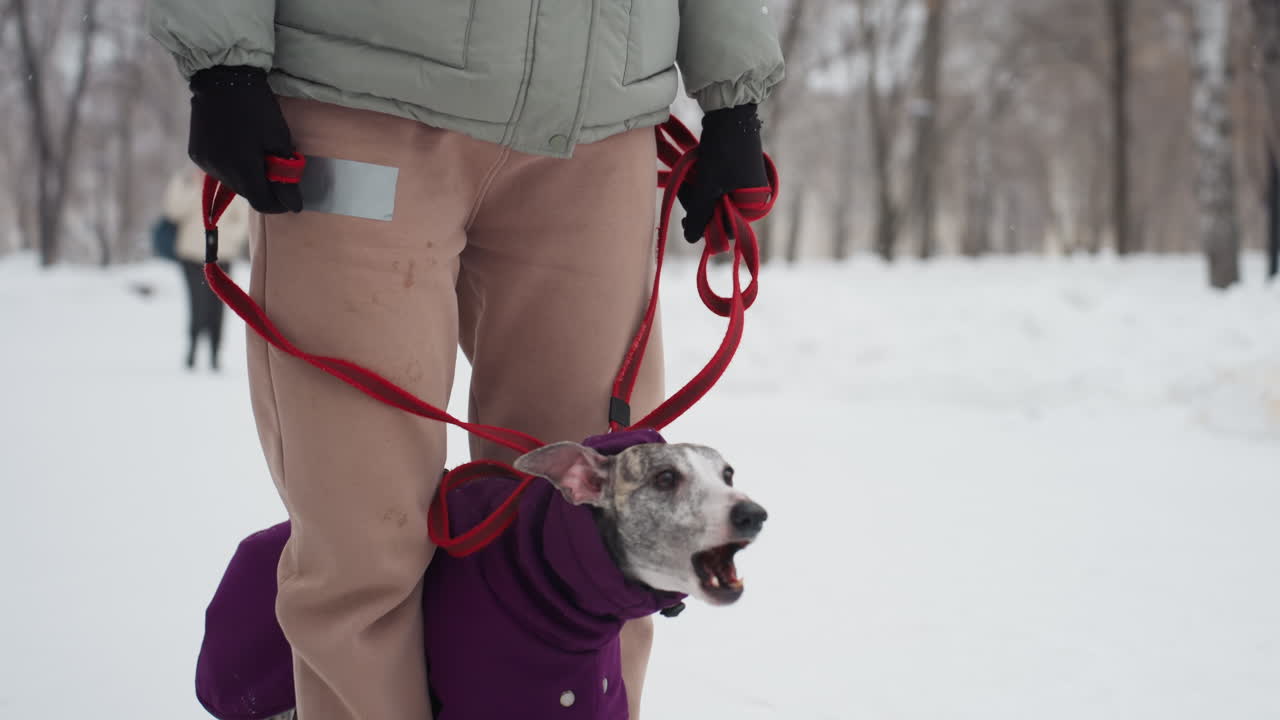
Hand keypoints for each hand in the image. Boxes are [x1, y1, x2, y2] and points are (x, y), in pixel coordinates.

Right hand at [188, 66, 302, 213]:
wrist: (223, 77)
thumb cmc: (258, 107)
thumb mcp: (279, 140)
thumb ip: (285, 175)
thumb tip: (293, 204)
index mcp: (242, 169)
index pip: (263, 204)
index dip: (280, 204)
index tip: (291, 196)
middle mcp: (219, 171)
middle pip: (248, 194)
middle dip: (265, 188)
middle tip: (276, 169)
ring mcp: (205, 163)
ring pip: (233, 183)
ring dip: (248, 177)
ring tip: (256, 154)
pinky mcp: (197, 154)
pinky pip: (219, 170)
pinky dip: (232, 166)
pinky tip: (238, 148)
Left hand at [678, 104, 767, 243]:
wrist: (729, 113)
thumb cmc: (723, 151)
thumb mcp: (709, 185)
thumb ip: (700, 214)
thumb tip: (692, 239)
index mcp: (756, 204)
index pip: (729, 229)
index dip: (706, 227)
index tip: (686, 221)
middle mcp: (755, 196)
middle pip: (721, 215)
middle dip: (699, 206)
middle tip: (684, 190)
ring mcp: (746, 183)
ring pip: (716, 200)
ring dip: (698, 193)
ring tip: (687, 178)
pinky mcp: (737, 172)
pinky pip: (717, 186)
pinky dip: (704, 183)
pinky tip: (694, 172)